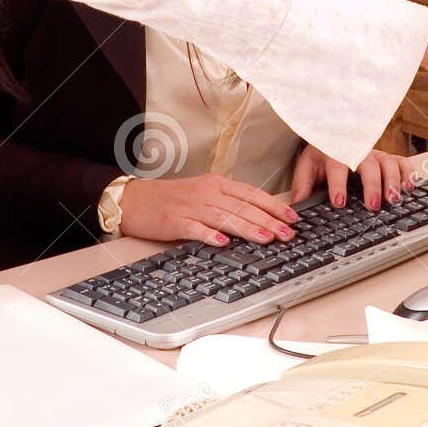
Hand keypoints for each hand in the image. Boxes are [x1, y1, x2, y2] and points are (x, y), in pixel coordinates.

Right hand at [118, 173, 298, 246]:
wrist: (135, 199)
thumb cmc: (171, 198)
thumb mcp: (203, 194)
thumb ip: (227, 203)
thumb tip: (256, 217)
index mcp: (215, 184)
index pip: (251, 194)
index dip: (273, 205)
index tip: (292, 216)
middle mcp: (206, 193)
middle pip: (243, 206)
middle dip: (269, 220)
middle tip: (288, 233)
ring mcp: (191, 207)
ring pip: (225, 217)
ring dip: (248, 228)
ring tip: (266, 238)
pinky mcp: (175, 221)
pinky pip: (195, 228)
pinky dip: (210, 235)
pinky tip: (223, 242)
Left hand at [289, 144, 418, 211]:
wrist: (334, 135)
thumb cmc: (322, 153)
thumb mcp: (308, 165)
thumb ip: (302, 183)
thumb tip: (298, 202)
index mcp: (335, 153)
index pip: (337, 168)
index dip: (338, 185)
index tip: (339, 202)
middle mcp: (359, 152)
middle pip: (368, 166)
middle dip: (371, 186)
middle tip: (373, 205)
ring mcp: (376, 155)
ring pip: (388, 164)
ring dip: (392, 181)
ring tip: (394, 199)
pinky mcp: (388, 158)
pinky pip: (402, 162)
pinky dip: (408, 174)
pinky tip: (409, 188)